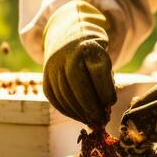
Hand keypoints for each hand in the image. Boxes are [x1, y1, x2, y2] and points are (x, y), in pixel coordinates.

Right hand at [42, 1, 116, 126]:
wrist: (67, 35)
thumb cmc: (91, 52)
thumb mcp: (103, 57)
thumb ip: (106, 79)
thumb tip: (106, 107)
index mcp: (88, 46)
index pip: (97, 71)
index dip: (105, 90)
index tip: (111, 102)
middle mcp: (68, 54)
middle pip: (77, 83)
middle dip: (90, 105)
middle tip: (100, 119)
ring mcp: (54, 65)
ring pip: (64, 93)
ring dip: (79, 112)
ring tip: (91, 121)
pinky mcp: (46, 76)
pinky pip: (54, 97)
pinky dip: (66, 111)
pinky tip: (78, 116)